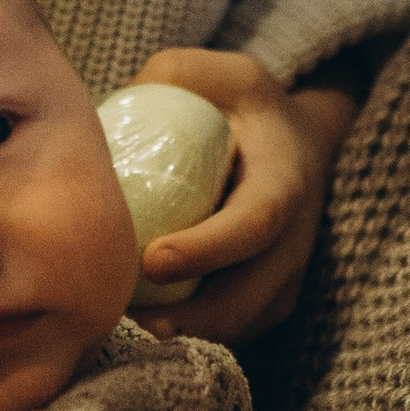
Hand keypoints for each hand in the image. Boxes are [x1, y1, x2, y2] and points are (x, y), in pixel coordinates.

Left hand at [127, 48, 355, 343]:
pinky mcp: (271, 298)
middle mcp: (295, 237)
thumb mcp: (222, 74)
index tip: (153, 260)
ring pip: (242, 324)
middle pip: (250, 295)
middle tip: (127, 319)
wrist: (300, 143)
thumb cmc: (246, 106)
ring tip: (125, 330)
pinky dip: (193, 336)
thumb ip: (171, 76)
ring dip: (186, 334)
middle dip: (192, 317)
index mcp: (286, 179)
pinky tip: (142, 328)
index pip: (256, 223)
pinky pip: (234, 330)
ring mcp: (287, 275)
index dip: (209, 248)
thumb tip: (109, 108)